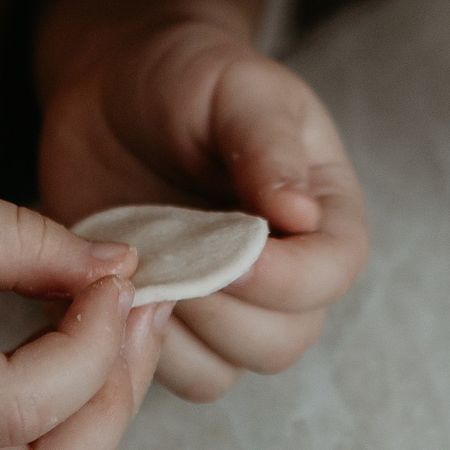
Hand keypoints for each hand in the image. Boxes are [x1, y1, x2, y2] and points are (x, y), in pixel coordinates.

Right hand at [0, 160, 164, 449]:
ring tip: (119, 327)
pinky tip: (74, 348)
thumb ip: (18, 241)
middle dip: (115, 402)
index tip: (118, 272)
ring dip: (95, 420)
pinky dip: (56, 424)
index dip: (93, 343)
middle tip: (140, 311)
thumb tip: (119, 267)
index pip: (19, 409)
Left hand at [39, 16, 369, 400]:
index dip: (288, 277)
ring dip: (179, 333)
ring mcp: (227, 303)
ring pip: (228, 368)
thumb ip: (266, 144)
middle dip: (224, 310)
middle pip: (286, 338)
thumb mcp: (236, 88)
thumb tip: (301, 212)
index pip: (334, 270)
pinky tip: (114, 288)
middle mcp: (286, 268)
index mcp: (324, 209)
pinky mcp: (172, 321)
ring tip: (138, 267)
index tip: (231, 250)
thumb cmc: (187, 76)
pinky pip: (170, 372)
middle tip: (169, 258)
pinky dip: (140, 345)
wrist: (114, 87)